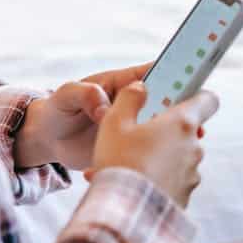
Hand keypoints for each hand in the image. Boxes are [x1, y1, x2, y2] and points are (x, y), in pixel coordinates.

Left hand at [15, 62, 203, 169]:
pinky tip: (161, 168)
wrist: (48, 140)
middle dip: (183, 112)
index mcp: (122, 84)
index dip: (176, 73)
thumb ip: (84, 93)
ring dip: (176, 138)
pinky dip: (157, 159)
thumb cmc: (57, 109)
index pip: (154, 73)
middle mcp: (133, 104)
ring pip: (163, 129)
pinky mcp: (130, 148)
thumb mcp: (66, 96)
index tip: (194, 80)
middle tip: (195, 126)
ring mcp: (134, 127)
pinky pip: (149, 151)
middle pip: (167, 102)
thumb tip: (104, 108)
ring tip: (186, 149)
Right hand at [87, 82, 218, 207]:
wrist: (125, 213)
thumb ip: (130, 98)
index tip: (181, 98)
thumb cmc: (120, 162)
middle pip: (185, 131)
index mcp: (182, 123)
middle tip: (134, 139)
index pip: (208, 99)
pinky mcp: (185, 196)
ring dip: (155, 159)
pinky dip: (155, 181)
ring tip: (123, 167)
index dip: (196, 95)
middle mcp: (194, 148)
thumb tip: (141, 87)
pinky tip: (129, 185)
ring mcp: (192, 175)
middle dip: (162, 133)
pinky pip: (170, 182)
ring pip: (175, 159)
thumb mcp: (115, 122)